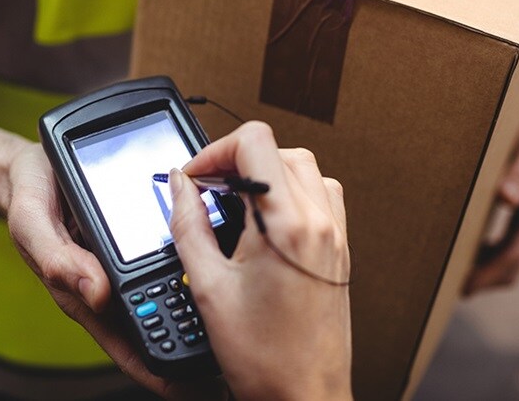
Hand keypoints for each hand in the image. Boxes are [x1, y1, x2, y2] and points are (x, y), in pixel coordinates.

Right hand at [6, 144, 225, 399]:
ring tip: (237, 314)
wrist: (35, 165)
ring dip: (199, 303)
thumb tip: (96, 293)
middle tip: (228, 354)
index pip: (126, 344)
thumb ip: (58, 258)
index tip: (189, 384)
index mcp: (86, 292)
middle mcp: (111, 285)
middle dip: (190, 341)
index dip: (157, 369)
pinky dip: (195, 261)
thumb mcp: (33, 223)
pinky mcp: (140, 241)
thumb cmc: (31, 196)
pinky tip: (221, 261)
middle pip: (157, 323)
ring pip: (169, 292)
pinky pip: (172, 257)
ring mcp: (127, 265)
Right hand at [169, 122, 351, 400]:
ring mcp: (335, 235)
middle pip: (279, 150)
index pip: (255, 143)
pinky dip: (290, 193)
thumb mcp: (208, 286)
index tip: (195, 177)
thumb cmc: (263, 357)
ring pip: (304, 169)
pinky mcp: (340, 250)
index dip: (216, 151)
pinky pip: (321, 197)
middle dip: (237, 161)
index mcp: (286, 225)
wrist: (304, 395)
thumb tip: (178, 185)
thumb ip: (188, 225)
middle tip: (208, 189)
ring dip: (265, 174)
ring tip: (235, 204)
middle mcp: (319, 223)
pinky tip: (265, 222)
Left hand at [465, 72, 518, 294]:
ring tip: (448, 275)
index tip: (463, 287)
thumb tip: (506, 197)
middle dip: (483, 280)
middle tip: (445, 289)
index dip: (488, 273)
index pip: (513, 254)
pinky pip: (507, 244)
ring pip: (510, 257)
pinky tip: (462, 252)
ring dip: (484, 270)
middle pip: (512, 265)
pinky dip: (487, 254)